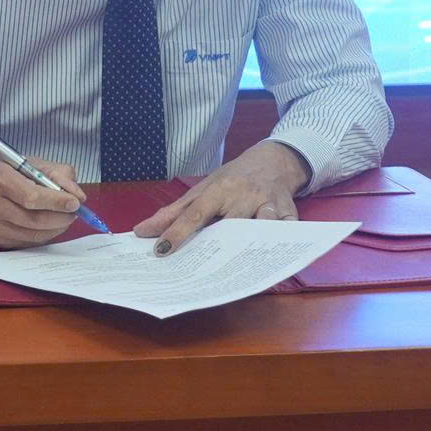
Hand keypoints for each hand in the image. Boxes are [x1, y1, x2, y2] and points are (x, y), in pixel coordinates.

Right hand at [0, 148, 86, 249]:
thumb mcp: (24, 160)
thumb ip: (55, 173)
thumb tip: (77, 195)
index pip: (32, 197)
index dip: (57, 202)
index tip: (75, 203)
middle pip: (34, 220)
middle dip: (61, 218)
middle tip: (73, 213)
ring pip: (31, 235)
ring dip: (54, 229)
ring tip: (63, 218)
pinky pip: (23, 243)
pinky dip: (40, 236)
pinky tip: (46, 226)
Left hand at [134, 139, 308, 256]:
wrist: (273, 161)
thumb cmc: (233, 179)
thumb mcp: (203, 189)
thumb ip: (174, 212)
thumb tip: (141, 231)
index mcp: (220, 189)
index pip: (195, 213)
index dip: (178, 232)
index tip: (161, 251)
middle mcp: (244, 195)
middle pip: (229, 223)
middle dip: (215, 244)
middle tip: (196, 270)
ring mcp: (268, 203)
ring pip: (260, 225)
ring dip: (250, 242)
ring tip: (235, 266)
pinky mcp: (289, 212)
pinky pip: (288, 229)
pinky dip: (283, 241)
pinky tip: (273, 260)